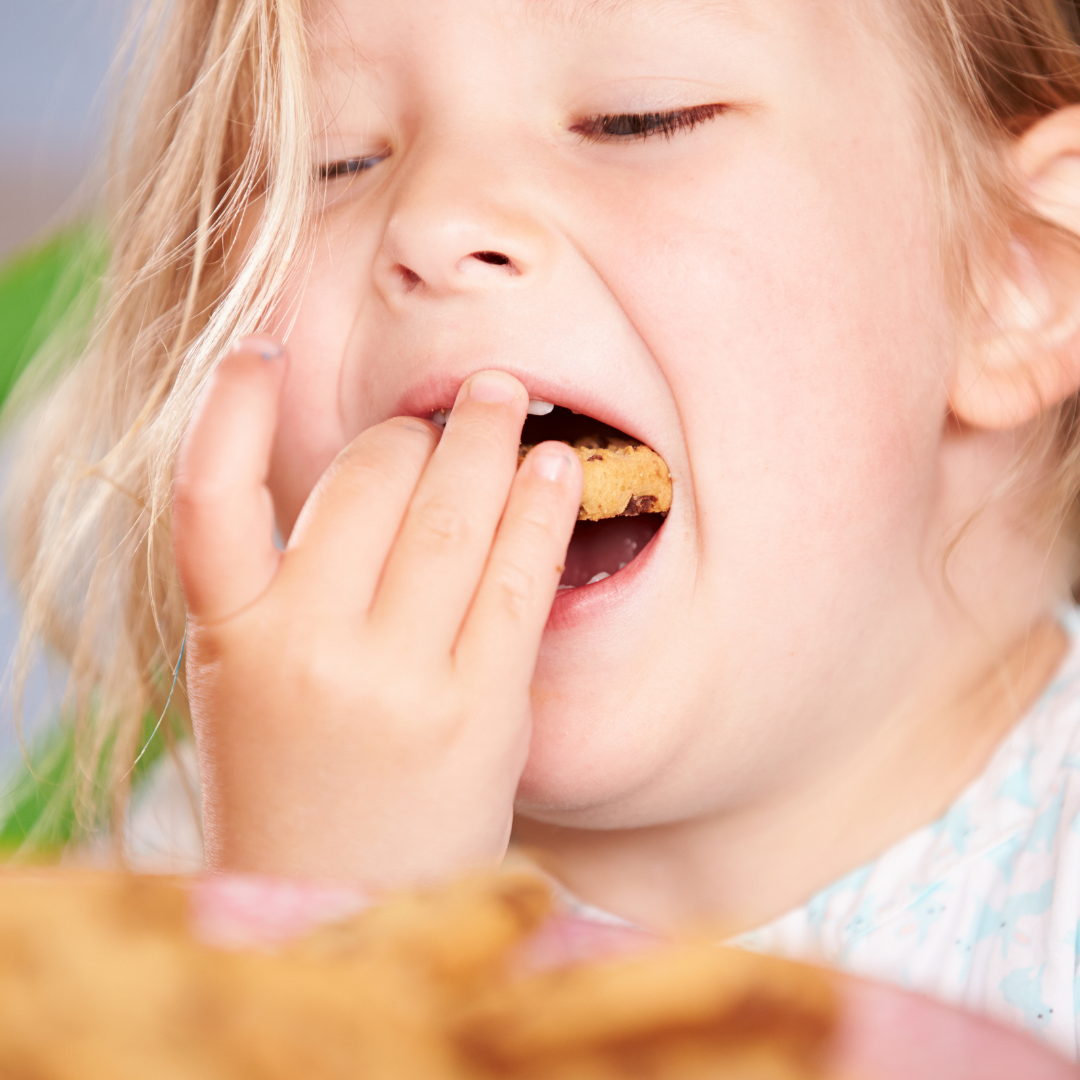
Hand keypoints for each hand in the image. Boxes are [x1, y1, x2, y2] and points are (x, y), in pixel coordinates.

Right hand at [172, 339, 581, 888]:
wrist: (343, 906)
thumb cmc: (297, 780)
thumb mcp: (247, 684)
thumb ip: (284, 587)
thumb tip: (376, 472)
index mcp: (230, 638)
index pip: (208, 495)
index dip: (230, 407)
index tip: (262, 350)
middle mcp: (304, 650)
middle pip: (366, 483)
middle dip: (414, 429)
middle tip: (450, 405)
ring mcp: (396, 681)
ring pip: (451, 515)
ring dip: (487, 439)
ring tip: (509, 398)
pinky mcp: (480, 710)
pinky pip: (517, 580)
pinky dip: (540, 510)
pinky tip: (556, 470)